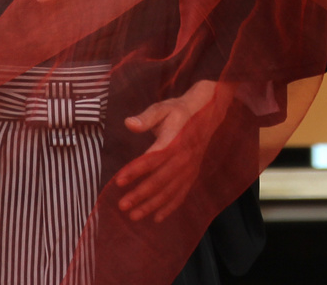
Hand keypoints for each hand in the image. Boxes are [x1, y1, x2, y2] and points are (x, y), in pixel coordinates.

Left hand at [116, 81, 224, 222]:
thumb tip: (129, 123)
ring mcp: (189, 167)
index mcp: (174, 140)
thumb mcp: (163, 108)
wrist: (207, 113)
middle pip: (160, 180)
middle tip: (122, 205)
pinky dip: (170, 207)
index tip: (119, 180)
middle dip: (141, 194)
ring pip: (170, 191)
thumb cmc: (179, 111)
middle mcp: (183, 157)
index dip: (136, 170)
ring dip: (152, 205)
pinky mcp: (192, 173)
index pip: (153, 158)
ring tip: (134, 216)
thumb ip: (146, 117)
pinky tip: (157, 218)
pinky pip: (182, 193)